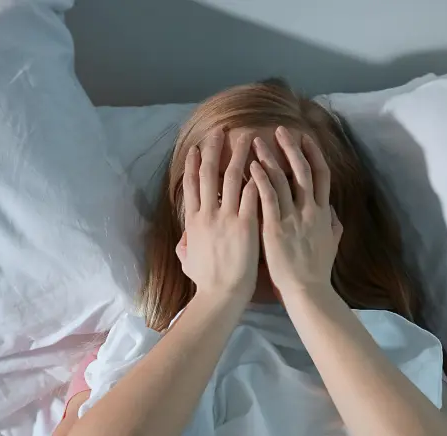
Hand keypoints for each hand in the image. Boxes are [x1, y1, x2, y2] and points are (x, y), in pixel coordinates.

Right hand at [177, 129, 260, 300]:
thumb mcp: (188, 261)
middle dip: (216, 149)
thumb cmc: (206, 282)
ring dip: (239, 155)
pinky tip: (263, 163)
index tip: (198, 146)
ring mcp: (227, 218)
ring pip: (232, 177)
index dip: (194, 163)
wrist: (221, 295)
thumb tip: (183, 241)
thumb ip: (186, 245)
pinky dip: (256, 178)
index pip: (192, 184)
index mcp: (194, 221)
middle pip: (210, 173)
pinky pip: (252, 195)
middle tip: (222, 130)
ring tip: (247, 137)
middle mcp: (208, 214)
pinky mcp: (246, 225)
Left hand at [249, 126, 342, 297]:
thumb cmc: (317, 271)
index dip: (313, 154)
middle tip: (280, 129)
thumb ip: (332, 224)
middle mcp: (310, 211)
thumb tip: (331, 210)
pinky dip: (260, 180)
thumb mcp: (332, 243)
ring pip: (282, 180)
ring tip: (256, 141)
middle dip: (291, 148)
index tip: (305, 137)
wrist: (307, 291)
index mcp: (323, 213)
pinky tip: (250, 166)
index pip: (321, 175)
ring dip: (269, 158)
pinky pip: (268, 199)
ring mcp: (293, 219)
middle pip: (302, 170)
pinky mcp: (275, 229)